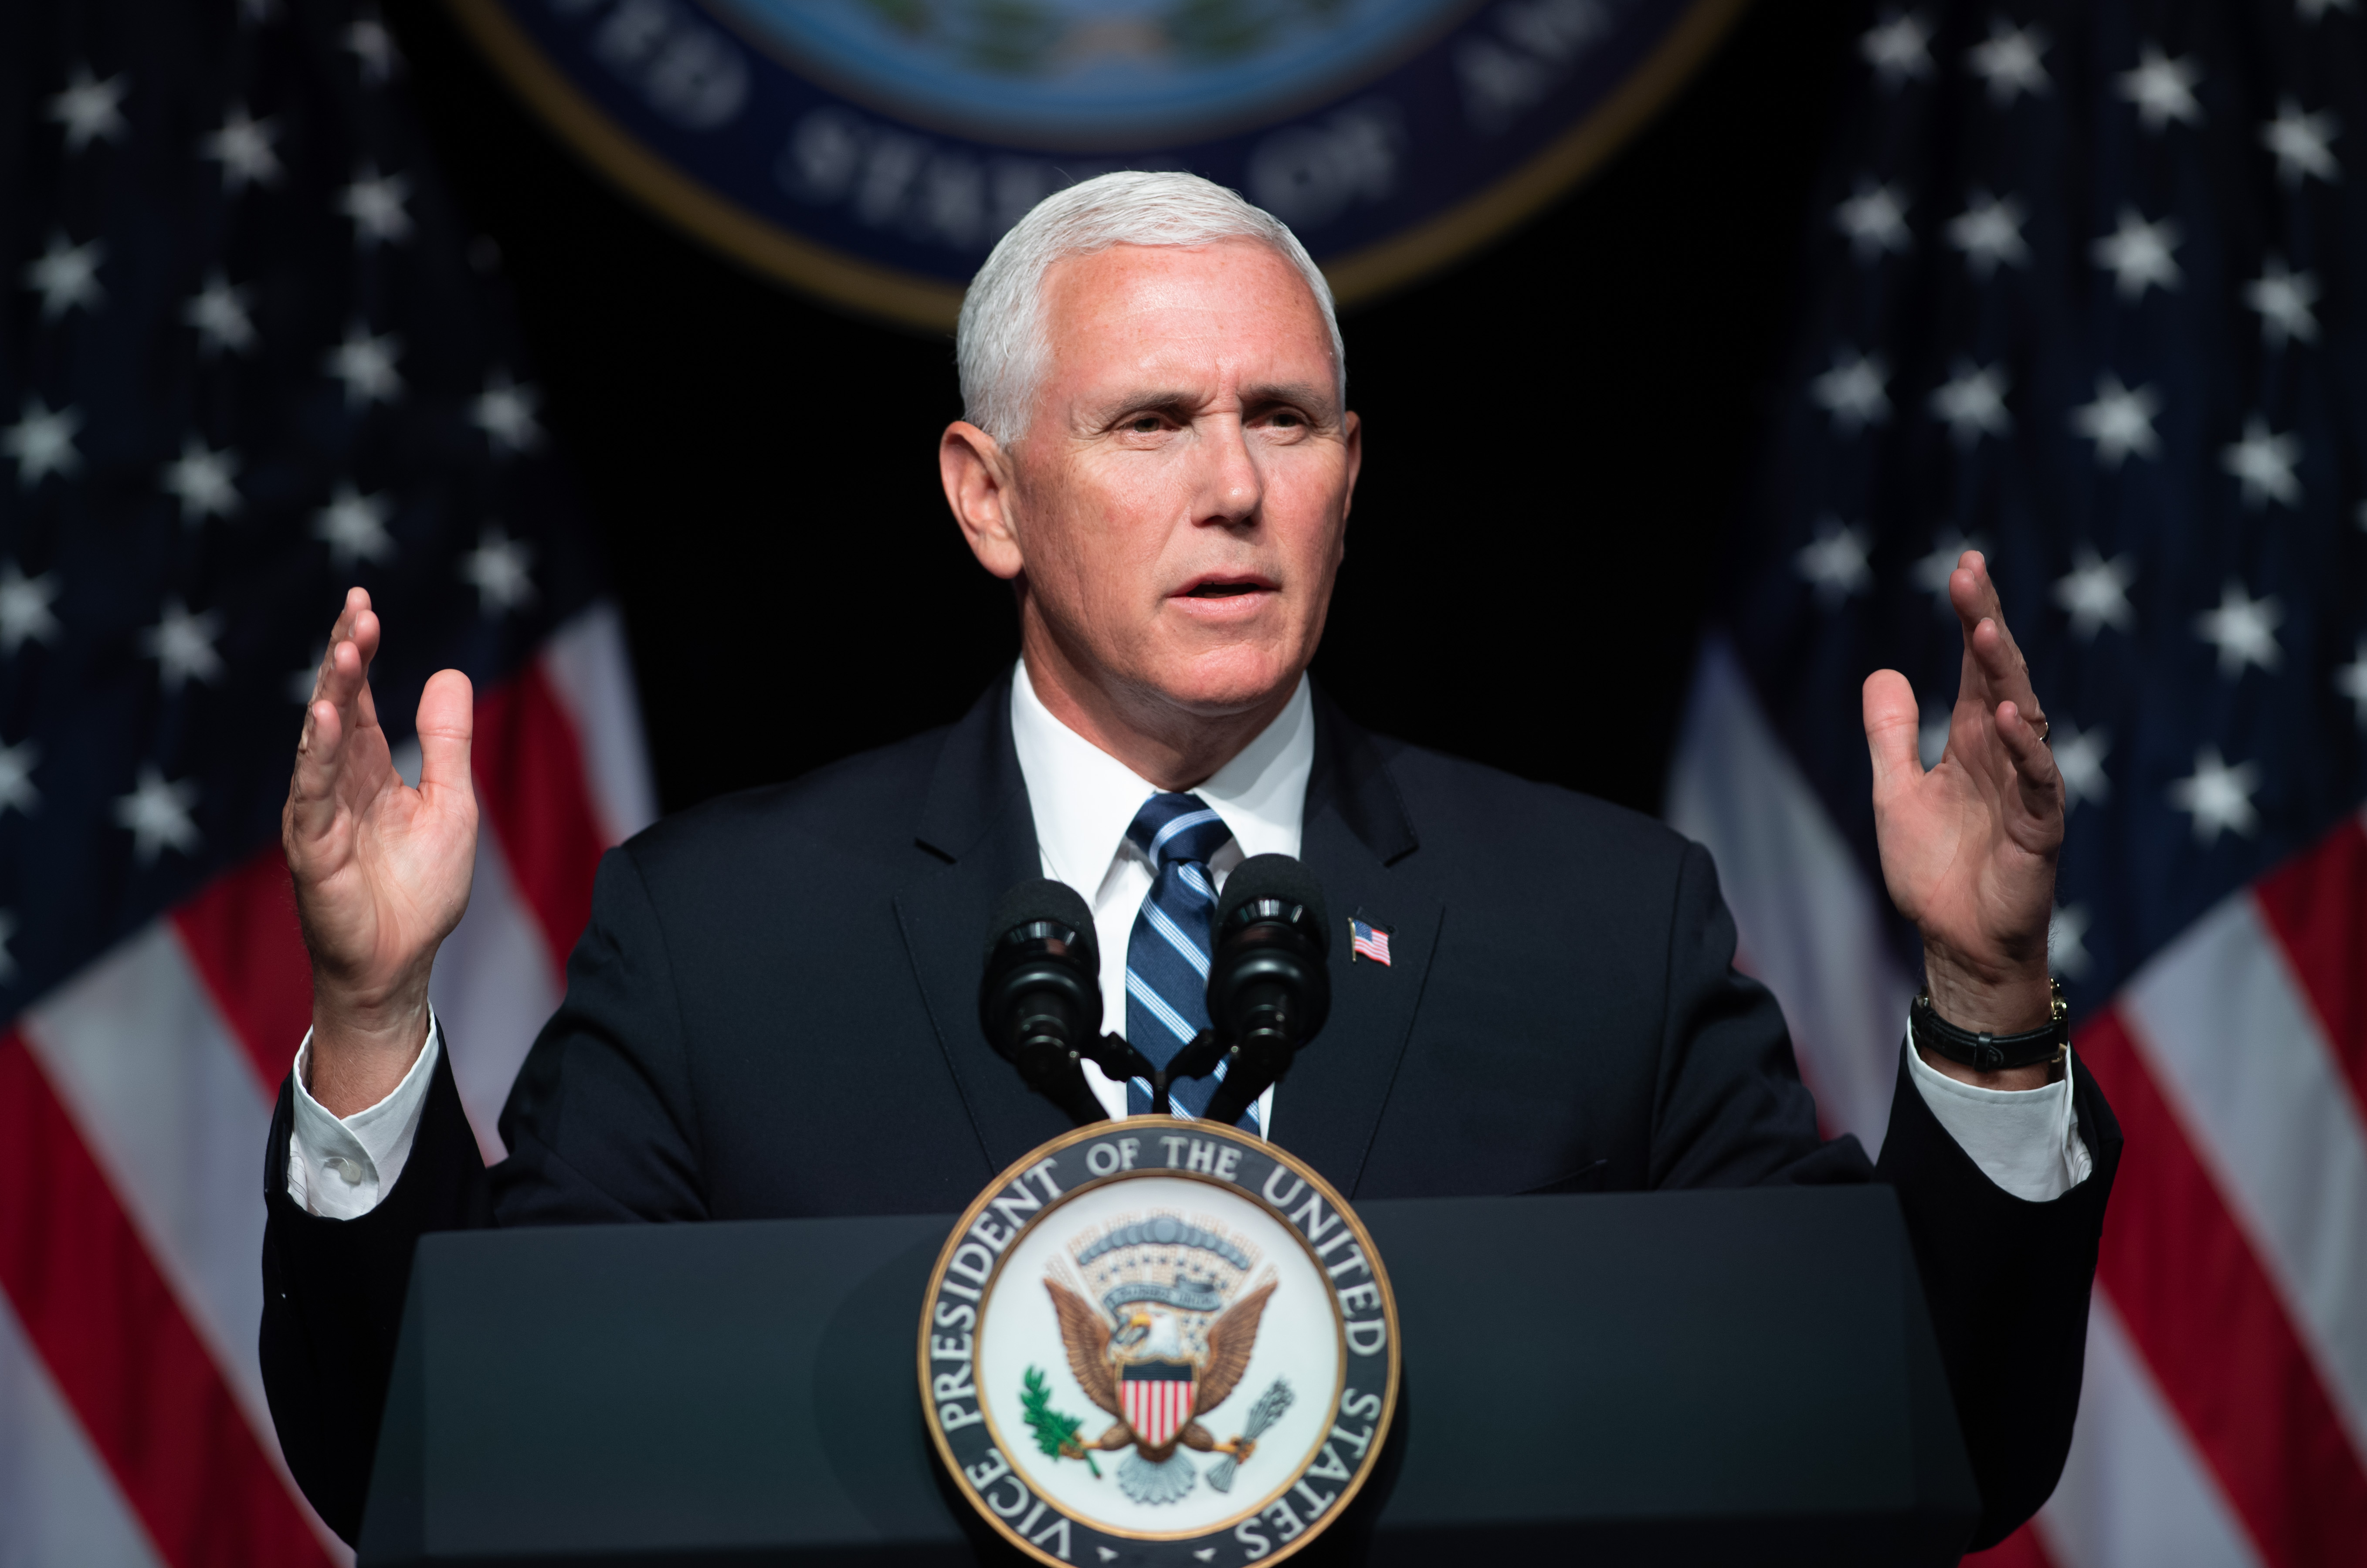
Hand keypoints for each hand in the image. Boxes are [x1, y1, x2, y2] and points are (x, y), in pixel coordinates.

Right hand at [282, 588, 476, 1115]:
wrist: (401, 961)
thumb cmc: (420, 889)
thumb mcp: (451, 802)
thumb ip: (445, 741)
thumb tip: (448, 673)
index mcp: (366, 769)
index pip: (358, 697)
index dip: (359, 652)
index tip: (364, 605)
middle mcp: (335, 783)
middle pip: (334, 705)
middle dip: (344, 657)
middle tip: (357, 610)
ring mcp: (317, 812)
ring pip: (318, 740)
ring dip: (332, 692)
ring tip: (346, 647)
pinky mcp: (311, 847)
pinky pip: (312, 791)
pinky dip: (317, 752)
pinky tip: (324, 715)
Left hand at [1862, 552, 2062, 1088]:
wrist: (1956, 941)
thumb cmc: (1935, 868)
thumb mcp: (1895, 791)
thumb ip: (1891, 734)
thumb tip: (1884, 671)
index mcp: (1973, 742)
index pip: (1975, 668)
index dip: (1971, 618)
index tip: (1963, 568)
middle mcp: (2005, 755)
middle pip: (2001, 676)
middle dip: (1986, 624)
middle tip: (1971, 575)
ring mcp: (2027, 789)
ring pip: (2025, 718)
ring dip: (2004, 675)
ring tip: (1982, 629)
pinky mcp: (2040, 829)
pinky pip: (2038, 782)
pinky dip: (2027, 749)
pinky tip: (2013, 717)